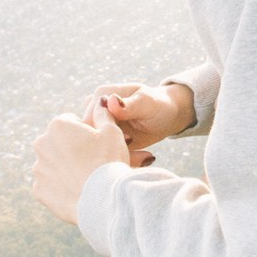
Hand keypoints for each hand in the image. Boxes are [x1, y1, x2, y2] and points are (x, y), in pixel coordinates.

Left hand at [32, 110, 128, 225]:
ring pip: (53, 163)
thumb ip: (103, 113)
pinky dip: (60, 186)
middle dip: (73, 148)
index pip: (71, 122)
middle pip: (59, 142)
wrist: (103, 200)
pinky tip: (77, 190)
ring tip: (86, 177)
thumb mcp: (112, 131)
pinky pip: (49, 184)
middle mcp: (42, 144)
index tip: (97, 144)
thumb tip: (99, 101)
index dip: (86, 132)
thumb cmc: (108, 162)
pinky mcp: (39, 190)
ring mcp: (38, 168)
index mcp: (58, 125)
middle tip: (93, 161)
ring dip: (65, 167)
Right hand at [80, 81, 196, 155]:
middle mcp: (94, 111)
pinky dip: (119, 160)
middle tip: (135, 150)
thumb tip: (109, 101)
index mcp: (101, 95)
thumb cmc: (158, 105)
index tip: (129, 138)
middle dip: (110, 147)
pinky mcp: (105, 141)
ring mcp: (98, 126)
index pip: (89, 118)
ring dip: (115, 156)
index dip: (104, 132)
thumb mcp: (147, 104)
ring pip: (96, 148)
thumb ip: (129, 105)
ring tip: (139, 157)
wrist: (166, 116)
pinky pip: (105, 155)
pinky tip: (138, 159)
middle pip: (90, 136)